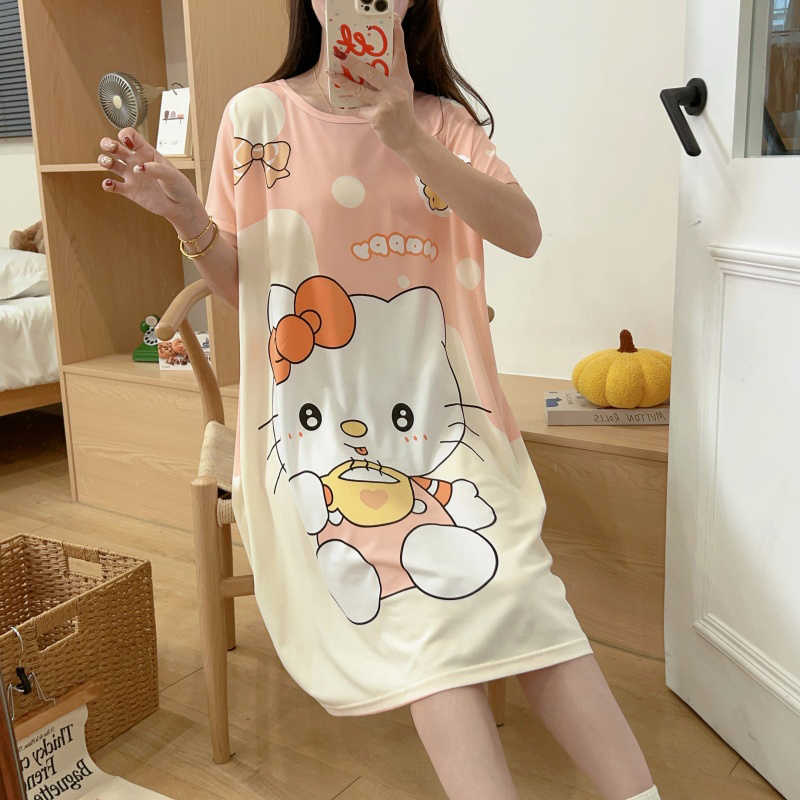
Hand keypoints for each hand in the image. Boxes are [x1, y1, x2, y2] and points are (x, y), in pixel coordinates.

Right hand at [97, 127, 201, 225]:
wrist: (181, 207)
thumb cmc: (179, 186)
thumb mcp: (173, 175)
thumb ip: (156, 169)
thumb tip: (138, 168)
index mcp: (147, 152)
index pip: (131, 136)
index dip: (125, 134)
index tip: (127, 141)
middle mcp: (136, 162)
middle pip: (115, 147)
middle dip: (108, 144)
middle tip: (112, 149)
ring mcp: (131, 176)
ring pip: (110, 164)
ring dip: (104, 160)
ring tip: (109, 164)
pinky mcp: (129, 191)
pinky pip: (113, 186)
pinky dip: (107, 185)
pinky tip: (109, 184)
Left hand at [327, 12, 421, 151]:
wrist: (407, 136)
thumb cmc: (401, 111)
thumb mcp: (401, 89)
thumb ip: (389, 76)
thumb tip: (366, 63)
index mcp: (402, 78)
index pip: (400, 52)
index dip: (397, 35)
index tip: (392, 19)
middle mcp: (396, 88)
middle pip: (370, 70)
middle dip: (352, 61)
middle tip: (339, 52)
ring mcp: (386, 103)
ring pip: (359, 89)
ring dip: (342, 80)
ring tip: (331, 73)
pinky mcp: (378, 116)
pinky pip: (358, 108)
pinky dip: (348, 104)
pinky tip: (339, 100)